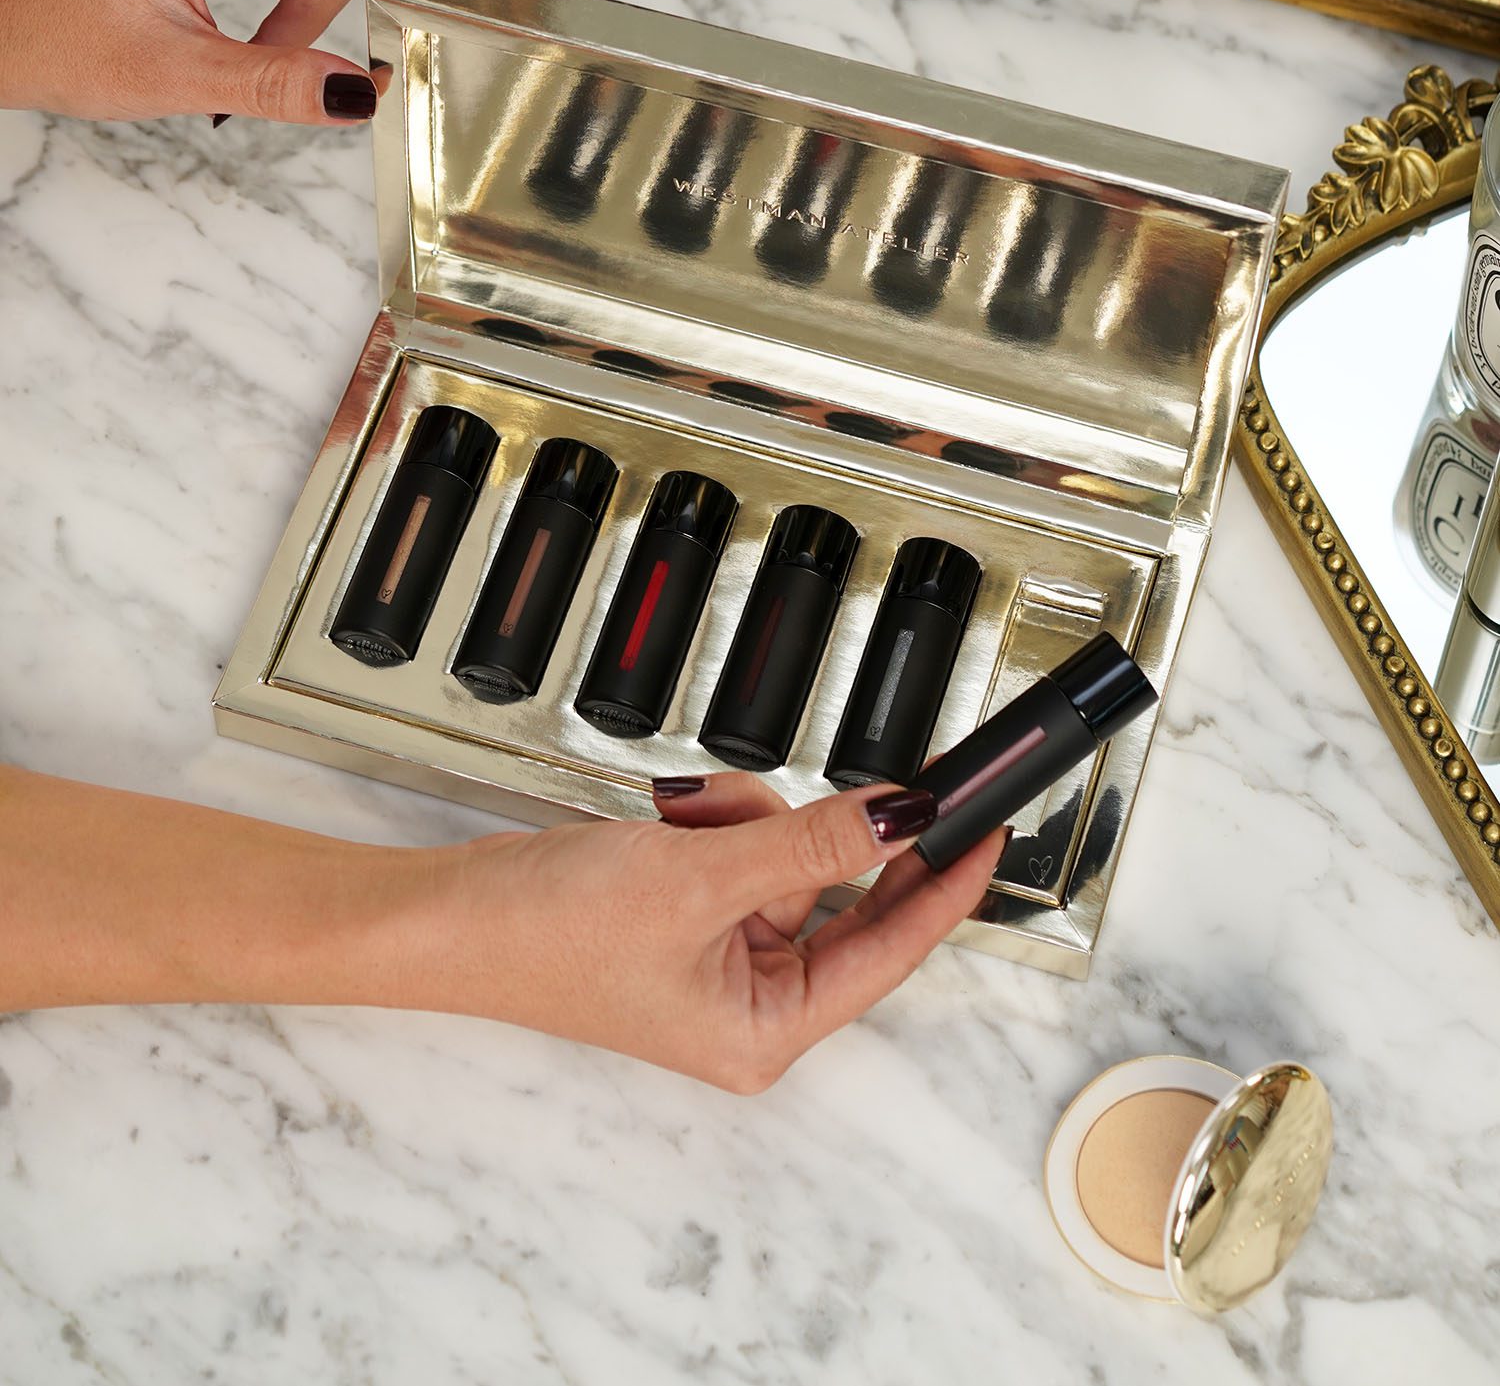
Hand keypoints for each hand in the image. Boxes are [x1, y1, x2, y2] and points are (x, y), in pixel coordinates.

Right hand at [404, 773, 1006, 1089]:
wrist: (445, 913)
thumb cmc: (547, 934)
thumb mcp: (701, 877)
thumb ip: (810, 843)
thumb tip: (899, 818)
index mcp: (765, 1031)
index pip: (890, 950)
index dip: (944, 884)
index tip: (986, 828)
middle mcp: (749, 1006)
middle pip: (840, 900)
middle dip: (815, 837)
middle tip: (855, 787)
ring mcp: (716, 960)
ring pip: (789, 861)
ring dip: (753, 820)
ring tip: (690, 817)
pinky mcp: (686, 916)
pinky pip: (744, 852)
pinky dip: (720, 823)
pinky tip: (669, 820)